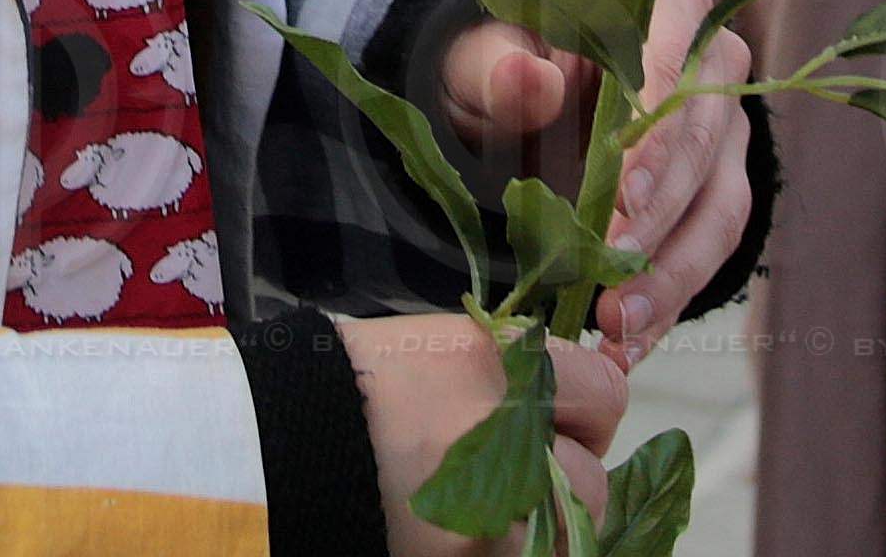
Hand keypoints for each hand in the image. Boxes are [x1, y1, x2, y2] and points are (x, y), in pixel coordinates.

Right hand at [338, 311, 625, 556]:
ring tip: (492, 510)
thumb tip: (560, 405)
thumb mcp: (444, 349)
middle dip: (565, 483)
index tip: (557, 421)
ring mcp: (491, 513)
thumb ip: (511, 374)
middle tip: (522, 475)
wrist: (281, 440)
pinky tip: (466, 534)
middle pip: (592, 480)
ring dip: (541, 528)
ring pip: (564, 538)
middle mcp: (507, 438)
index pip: (604, 397)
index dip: (582, 413)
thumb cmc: (356, 385)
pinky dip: (506, 549)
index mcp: (501, 367)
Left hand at [440, 0, 756, 369]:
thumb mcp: (482, 62)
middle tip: (612, 275)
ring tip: (618, 325)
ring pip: (719, 210)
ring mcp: (723, 137)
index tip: (623, 199)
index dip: (657, 134)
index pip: (677, 59)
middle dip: (658, 218)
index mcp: (665, 7)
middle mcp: (713, 68)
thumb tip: (529, 79)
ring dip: (671, 275)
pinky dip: (668, 304)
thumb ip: (496, 69)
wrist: (522, 105)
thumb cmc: (504, 66)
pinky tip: (626, 344)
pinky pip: (707, 257)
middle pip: (703, 145)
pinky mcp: (716, 196)